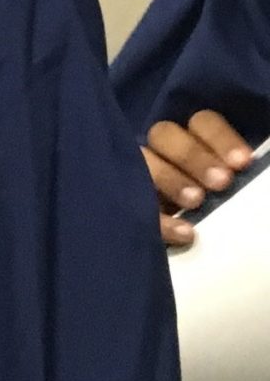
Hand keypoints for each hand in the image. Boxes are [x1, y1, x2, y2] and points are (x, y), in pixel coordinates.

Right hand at [143, 110, 255, 248]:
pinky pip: (132, 204)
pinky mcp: (129, 205)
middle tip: (221, 183)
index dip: (220, 138)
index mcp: (195, 140)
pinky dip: (160, 218)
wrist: (206, 258)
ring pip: (143, 160)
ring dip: (170, 178)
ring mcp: (140, 175)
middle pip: (165, 135)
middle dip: (193, 156)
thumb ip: (235, 171)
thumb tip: (252, 167)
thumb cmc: (230, 211)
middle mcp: (163, 152)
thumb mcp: (236, 186)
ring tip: (196, 202)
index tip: (242, 163)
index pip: (202, 122)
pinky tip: (184, 232)